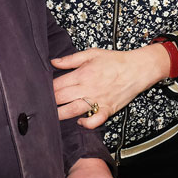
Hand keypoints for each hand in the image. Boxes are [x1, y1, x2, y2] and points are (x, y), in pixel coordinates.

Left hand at [51, 46, 169, 127]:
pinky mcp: (107, 110)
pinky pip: (94, 121)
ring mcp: (97, 100)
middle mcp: (88, 88)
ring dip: (61, 115)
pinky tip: (80, 121)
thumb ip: (70, 59)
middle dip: (49, 102)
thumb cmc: (115, 60)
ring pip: (73, 111)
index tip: (39, 92)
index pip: (57, 85)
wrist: (137, 69)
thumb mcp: (91, 53)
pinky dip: (85, 123)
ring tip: (53, 115)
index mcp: (82, 74)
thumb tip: (53, 62)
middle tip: (41, 105)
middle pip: (60, 99)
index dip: (46, 89)